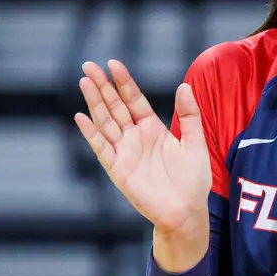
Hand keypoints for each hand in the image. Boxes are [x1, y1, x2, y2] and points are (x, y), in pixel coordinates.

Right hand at [73, 60, 211, 269]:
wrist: (187, 212)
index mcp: (152, 128)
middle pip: (115, 107)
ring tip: (84, 82)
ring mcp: (124, 152)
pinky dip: (91, 133)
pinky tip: (81, 117)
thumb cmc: (192, 180)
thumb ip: (190, 116)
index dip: (124, 82)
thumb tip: (185, 86)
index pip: (134, 100)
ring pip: (105, 122)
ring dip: (94, 103)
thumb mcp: (195, 143)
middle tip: (89, 65)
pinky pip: (101, 148)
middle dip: (102, 86)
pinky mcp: (118, 170)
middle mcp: (135, 137)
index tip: (113, 63)